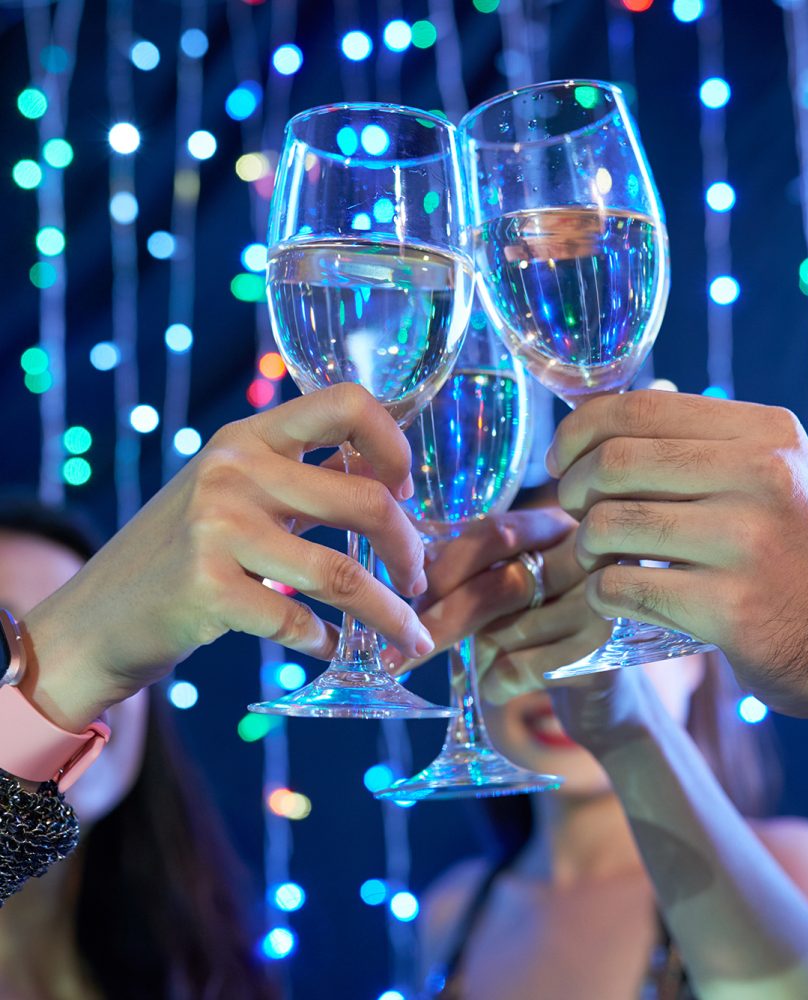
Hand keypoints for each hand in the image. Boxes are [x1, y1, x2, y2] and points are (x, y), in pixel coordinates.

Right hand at [21, 384, 432, 729]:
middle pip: (364, 500)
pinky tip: (333, 648)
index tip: (405, 490)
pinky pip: (298, 622)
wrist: (91, 620)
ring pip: (343, 573)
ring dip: (390, 612)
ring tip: (410, 632)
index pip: (346, 403)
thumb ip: (296, 479)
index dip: (394, 444)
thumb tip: (386, 482)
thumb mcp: (229, 492)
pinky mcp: (207, 588)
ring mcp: (217, 527)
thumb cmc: (177, 556)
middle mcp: (233, 469)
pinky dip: (329, 642)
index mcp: (247, 436)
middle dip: (409, 548)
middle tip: (419, 578)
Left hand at [383, 508, 611, 699]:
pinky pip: (518, 670)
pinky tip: (500, 687)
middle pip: (500, 584)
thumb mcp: (510, 591)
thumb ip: (471, 572)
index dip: (446, 566)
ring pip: (505, 632)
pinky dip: (493, 685)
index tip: (406, 597)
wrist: (606, 697)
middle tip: (396, 653)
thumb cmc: (542, 635)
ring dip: (477, 658)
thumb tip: (409, 578)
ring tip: (486, 666)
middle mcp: (589, 557)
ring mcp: (602, 604)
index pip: (495, 533)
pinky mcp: (601, 655)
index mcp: (559, 526)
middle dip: (443, 620)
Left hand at [546, 390, 807, 719]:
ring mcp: (749, 542)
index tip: (561, 461)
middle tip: (575, 513)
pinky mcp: (731, 608)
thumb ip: (699, 443)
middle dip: (573, 489)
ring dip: (585, 545)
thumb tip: (598, 413)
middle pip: (614, 462)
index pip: (638, 407)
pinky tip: (615, 597)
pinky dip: (602, 593)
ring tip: (597, 558)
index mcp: (766, 432)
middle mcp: (763, 475)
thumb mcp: (774, 476)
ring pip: (610, 524)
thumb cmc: (800, 556)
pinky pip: (622, 588)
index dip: (578, 430)